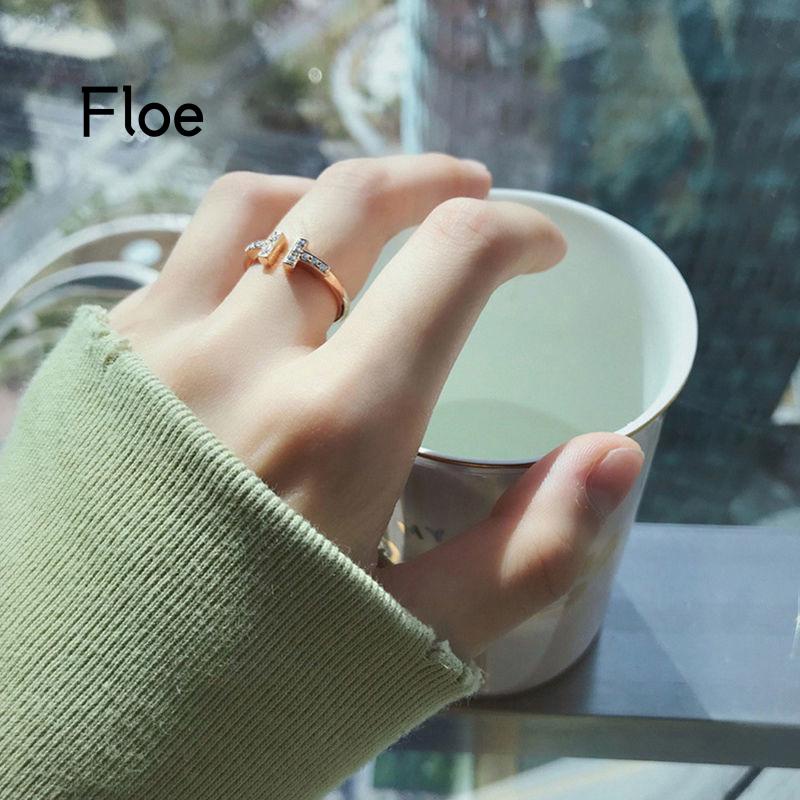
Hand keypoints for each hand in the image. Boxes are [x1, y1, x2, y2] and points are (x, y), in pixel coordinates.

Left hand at [109, 154, 643, 658]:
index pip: (450, 263)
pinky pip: (183, 248)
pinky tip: (274, 265)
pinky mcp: (104, 358)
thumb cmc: (260, 678)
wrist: (89, 713)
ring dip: (334, 193)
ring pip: (258, 205)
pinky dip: (251, 228)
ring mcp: (157, 348)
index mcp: (335, 428)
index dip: (516, 234)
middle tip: (472, 196)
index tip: (538, 250)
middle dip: (434, 184)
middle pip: (352, 205)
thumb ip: (530, 550)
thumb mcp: (417, 635)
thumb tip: (615, 456)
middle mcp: (240, 363)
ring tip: (374, 218)